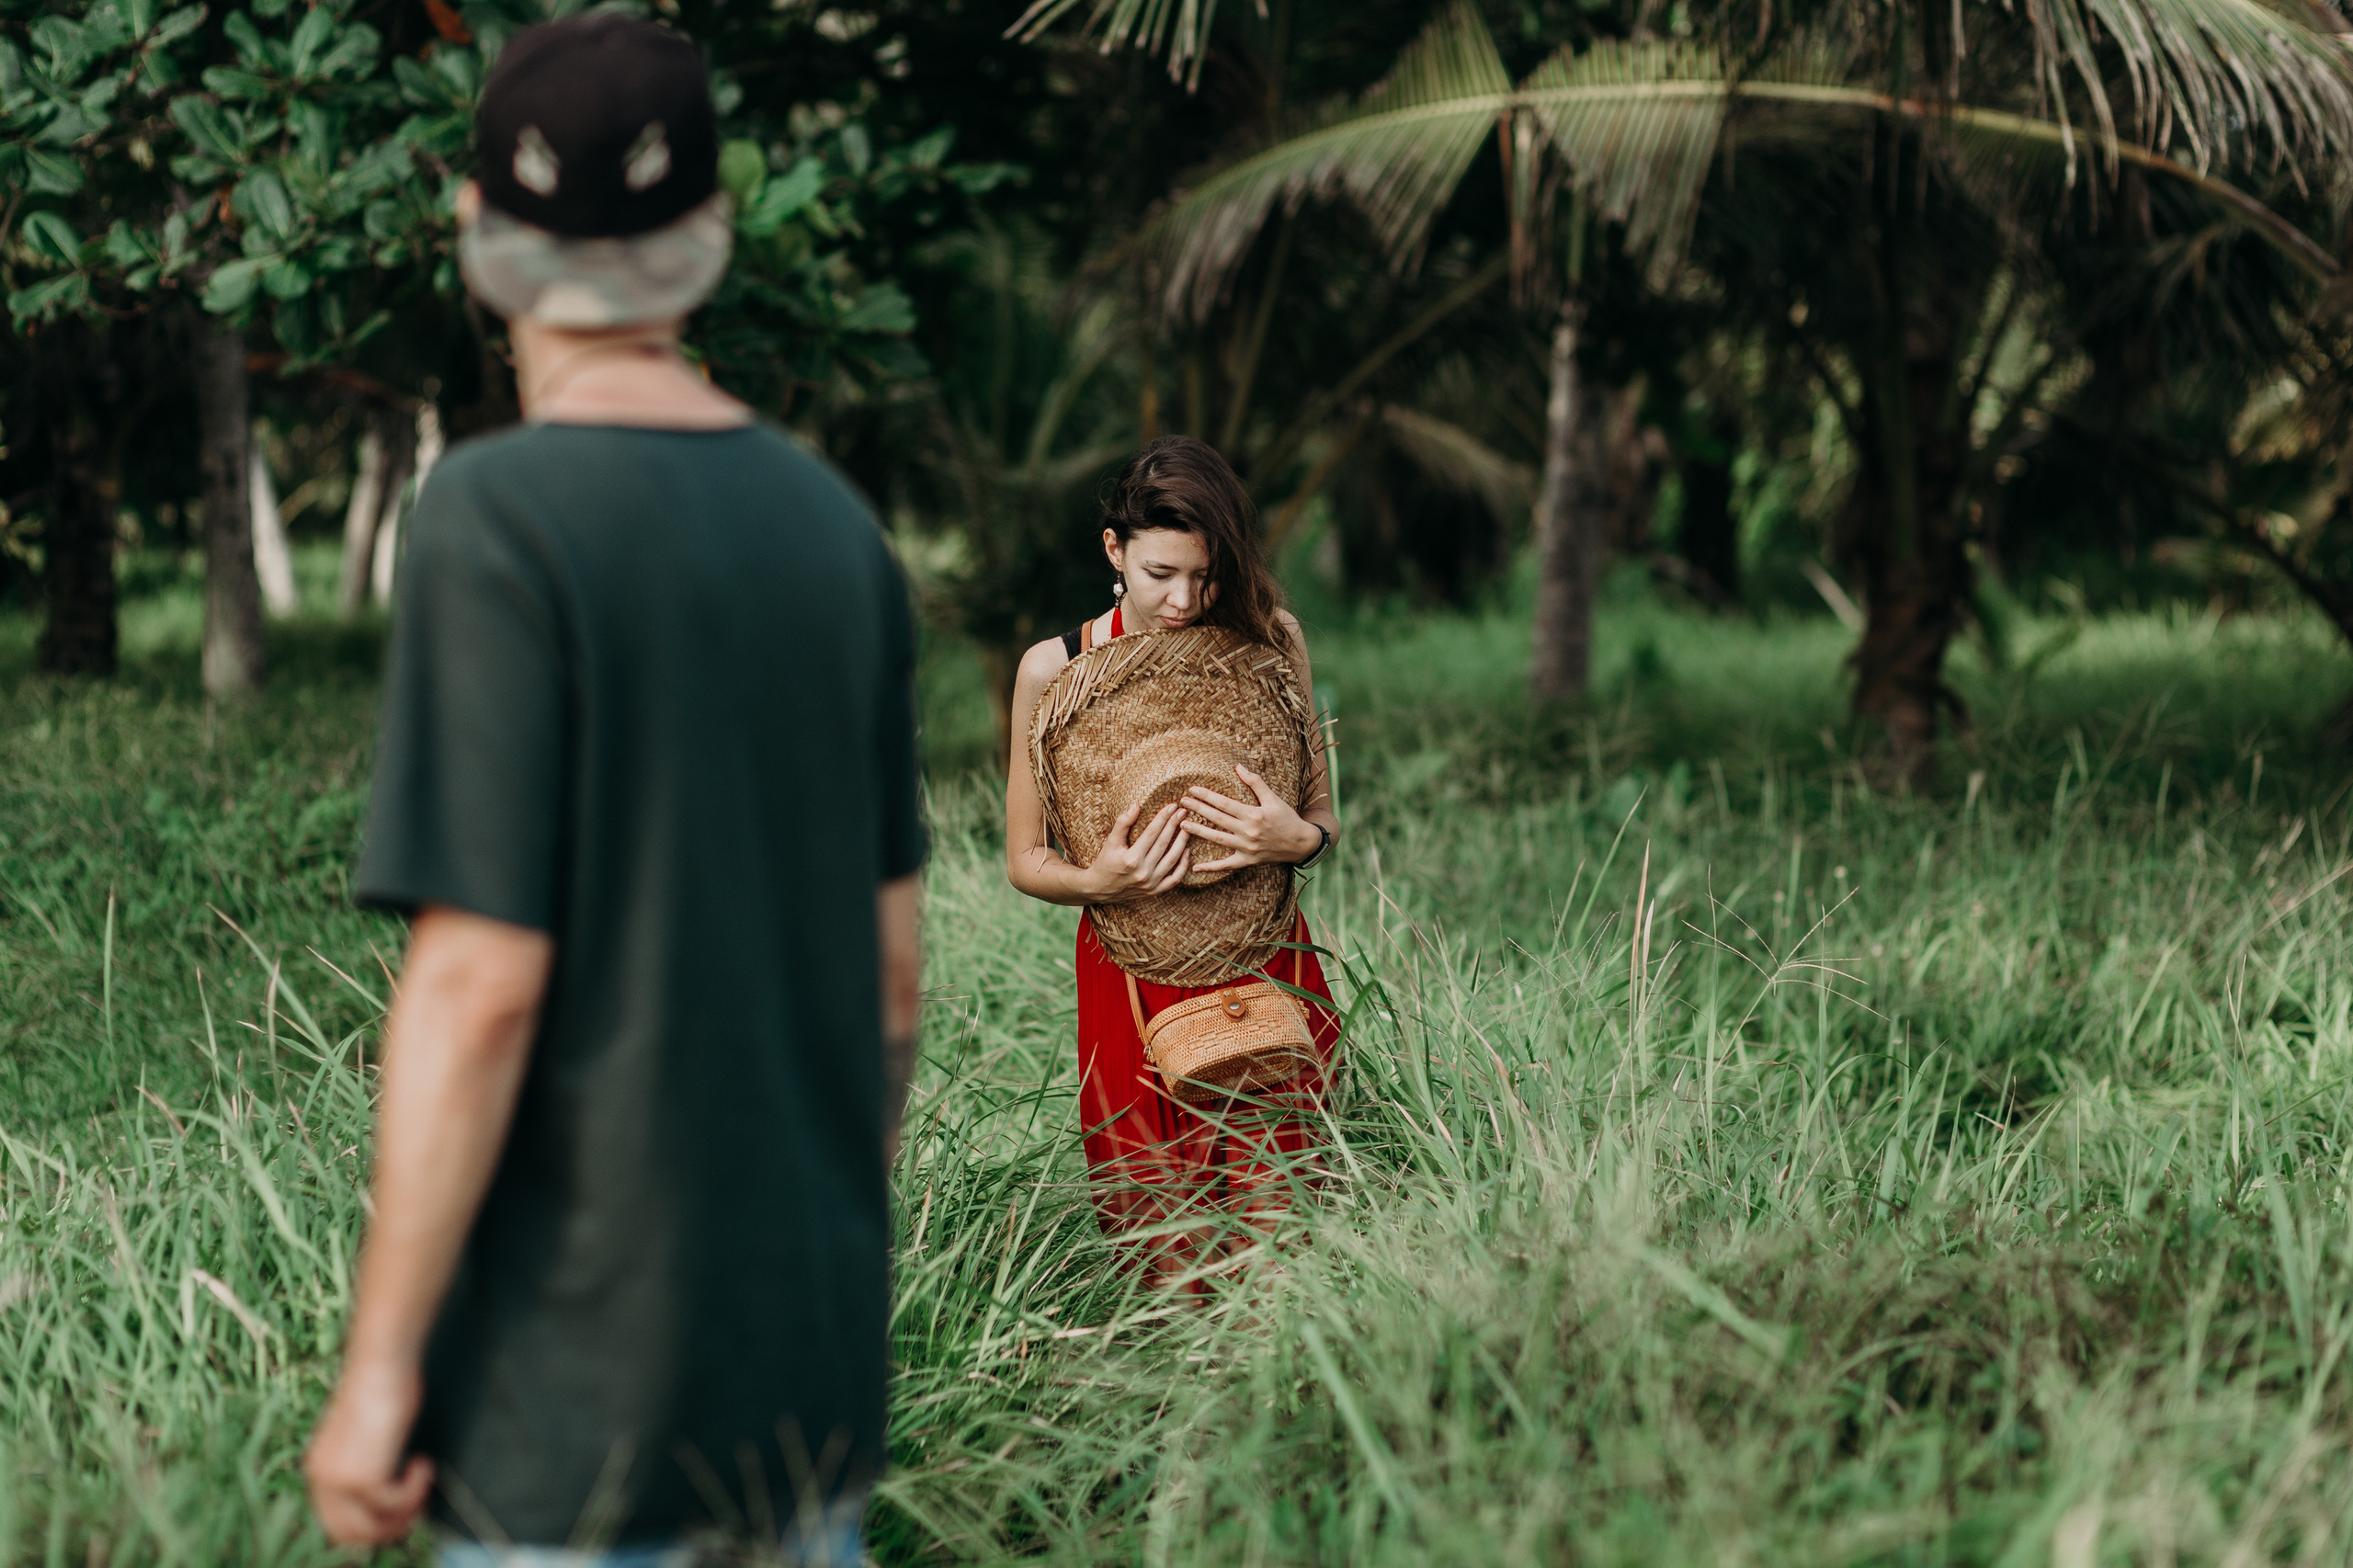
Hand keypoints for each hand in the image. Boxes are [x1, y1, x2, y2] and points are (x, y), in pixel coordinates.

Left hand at [306, 1356, 433, 1545]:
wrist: (382, 1363)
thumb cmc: (384, 1386)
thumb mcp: (369, 1434)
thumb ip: (369, 1462)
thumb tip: (393, 1490)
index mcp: (319, 1470)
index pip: (338, 1523)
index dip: (373, 1524)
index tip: (403, 1509)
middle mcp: (321, 1480)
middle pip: (350, 1535)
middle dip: (389, 1529)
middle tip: (419, 1506)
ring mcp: (339, 1481)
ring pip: (372, 1529)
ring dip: (406, 1512)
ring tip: (423, 1479)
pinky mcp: (362, 1477)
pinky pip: (394, 1505)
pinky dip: (417, 1490)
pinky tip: (423, 1463)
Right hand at [1083, 801, 1193, 902]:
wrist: (1100, 888)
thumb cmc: (1105, 862)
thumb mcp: (1110, 842)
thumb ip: (1122, 823)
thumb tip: (1136, 806)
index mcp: (1131, 859)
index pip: (1152, 833)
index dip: (1163, 818)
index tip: (1172, 806)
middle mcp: (1142, 872)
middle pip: (1163, 844)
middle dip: (1174, 825)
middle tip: (1183, 812)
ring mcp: (1150, 883)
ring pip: (1172, 860)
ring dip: (1182, 842)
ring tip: (1187, 827)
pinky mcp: (1154, 891)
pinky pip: (1174, 879)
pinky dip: (1183, 865)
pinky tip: (1186, 851)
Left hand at [1182, 767, 1321, 873]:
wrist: (1302, 843)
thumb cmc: (1287, 818)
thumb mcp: (1273, 798)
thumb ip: (1255, 782)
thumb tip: (1238, 767)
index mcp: (1253, 814)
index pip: (1224, 803)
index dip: (1206, 796)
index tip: (1192, 790)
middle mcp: (1248, 831)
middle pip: (1217, 818)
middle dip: (1197, 809)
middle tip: (1181, 802)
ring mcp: (1246, 847)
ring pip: (1217, 839)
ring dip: (1198, 832)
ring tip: (1182, 825)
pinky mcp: (1247, 860)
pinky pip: (1226, 865)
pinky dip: (1211, 867)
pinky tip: (1195, 867)